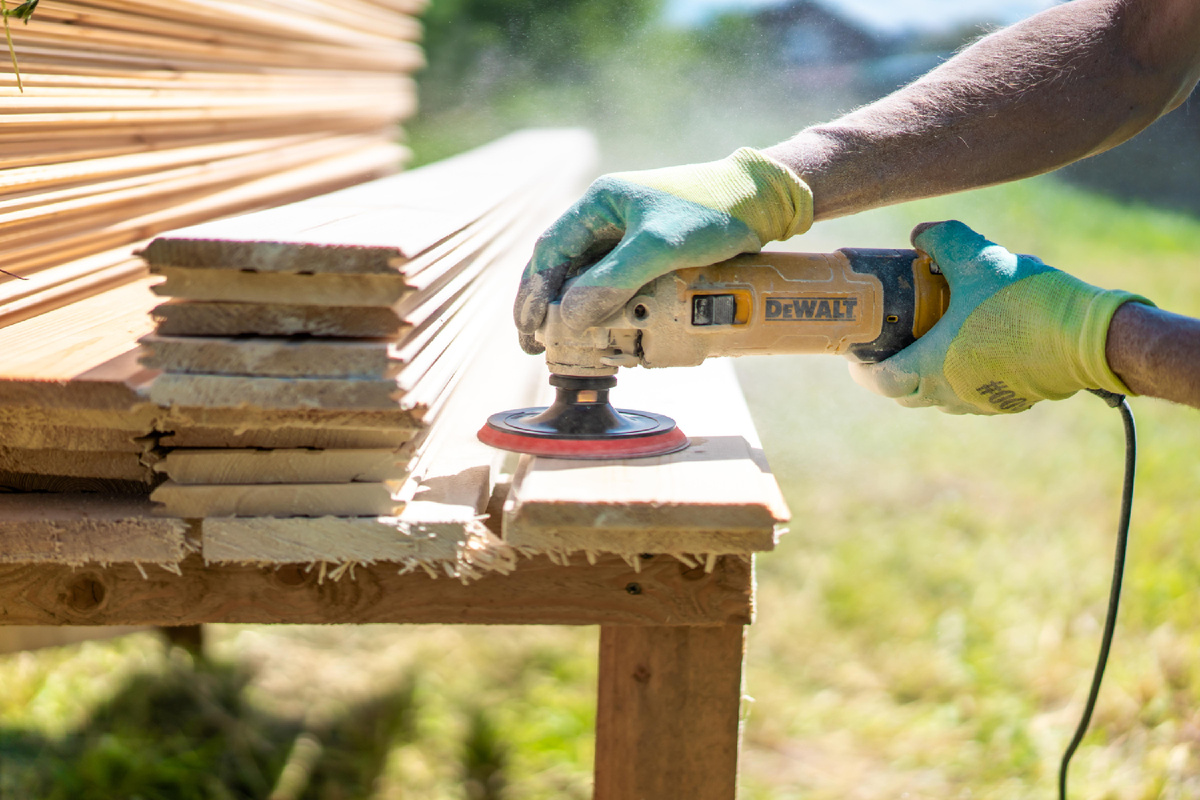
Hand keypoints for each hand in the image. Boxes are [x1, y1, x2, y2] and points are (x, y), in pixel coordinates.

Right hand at [513, 147, 812, 353]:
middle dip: (545, 305)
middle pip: (563, 265)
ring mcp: (629, 235)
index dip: (535, 290)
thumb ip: (613, 279)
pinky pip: (616, 283)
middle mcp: (608, 218)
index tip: (530, 327)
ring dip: (573, 310)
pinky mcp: (651, 252)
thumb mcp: (660, 247)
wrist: (763, 202)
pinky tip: (602, 331)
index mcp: (600, 203)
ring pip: (588, 277)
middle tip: (535, 344)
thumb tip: (569, 316)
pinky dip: (603, 308)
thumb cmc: (713, 213)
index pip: (551, 249)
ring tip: (564, 345)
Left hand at [849, 220, 1152, 413]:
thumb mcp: (977, 258)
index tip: (855, 357)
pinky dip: (958, 380)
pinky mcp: (1010, 402)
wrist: (1090, 337)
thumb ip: (942, 241)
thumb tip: (920, 235)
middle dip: (890, 375)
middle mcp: (952, 394)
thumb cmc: (1026, 302)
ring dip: (924, 379)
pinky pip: (971, 397)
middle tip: (887, 348)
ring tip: (926, 346)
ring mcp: (982, 402)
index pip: (881, 382)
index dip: (863, 372)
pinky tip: (969, 351)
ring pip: (939, 399)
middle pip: (905, 395)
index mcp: (933, 367)